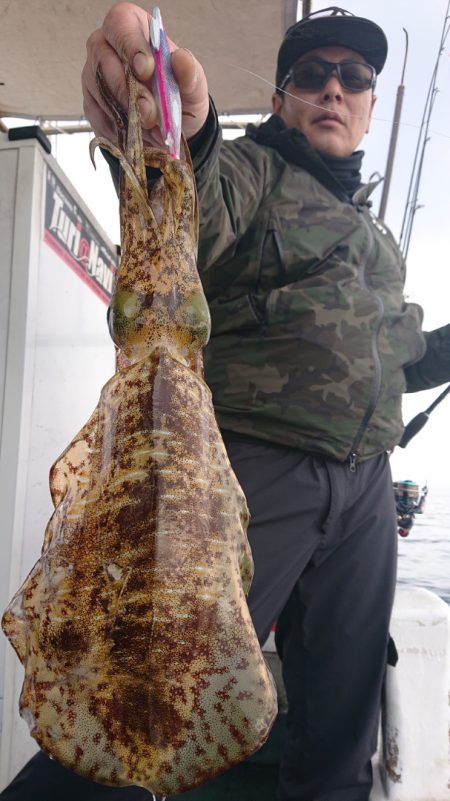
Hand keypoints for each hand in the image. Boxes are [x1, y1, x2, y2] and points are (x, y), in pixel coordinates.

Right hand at [82, 2, 209, 144]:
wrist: (172, 126)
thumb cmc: (179, 94)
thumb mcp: (193, 84)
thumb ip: (190, 72)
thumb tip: (182, 60)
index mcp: (133, 28)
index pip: (121, 24)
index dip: (130, 45)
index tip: (146, 70)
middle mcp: (106, 46)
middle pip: (104, 60)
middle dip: (128, 90)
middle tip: (149, 113)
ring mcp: (94, 74)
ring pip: (100, 91)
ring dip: (126, 113)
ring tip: (151, 128)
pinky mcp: (91, 103)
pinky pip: (98, 116)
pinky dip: (119, 128)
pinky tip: (137, 134)